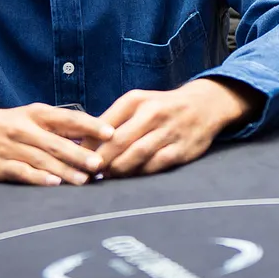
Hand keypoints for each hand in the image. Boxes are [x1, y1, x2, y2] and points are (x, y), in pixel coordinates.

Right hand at [0, 99, 111, 185]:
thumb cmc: (12, 123)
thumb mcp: (34, 117)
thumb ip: (62, 127)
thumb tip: (95, 138)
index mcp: (37, 114)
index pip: (68, 119)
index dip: (90, 126)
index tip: (110, 132)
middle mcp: (24, 129)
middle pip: (56, 143)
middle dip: (79, 154)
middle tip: (100, 164)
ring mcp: (11, 147)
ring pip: (42, 160)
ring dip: (64, 171)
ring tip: (84, 180)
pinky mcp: (0, 165)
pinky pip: (22, 172)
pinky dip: (38, 178)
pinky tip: (54, 184)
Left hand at [95, 79, 254, 176]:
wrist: (203, 105)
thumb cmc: (161, 107)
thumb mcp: (137, 104)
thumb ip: (113, 120)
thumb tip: (83, 143)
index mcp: (135, 100)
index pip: (103, 124)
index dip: (87, 144)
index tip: (75, 157)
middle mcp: (151, 113)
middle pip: (117, 141)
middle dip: (99, 160)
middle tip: (87, 173)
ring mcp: (168, 131)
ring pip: (135, 155)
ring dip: (117, 169)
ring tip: (106, 177)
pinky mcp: (181, 149)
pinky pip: (155, 165)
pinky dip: (139, 173)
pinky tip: (129, 177)